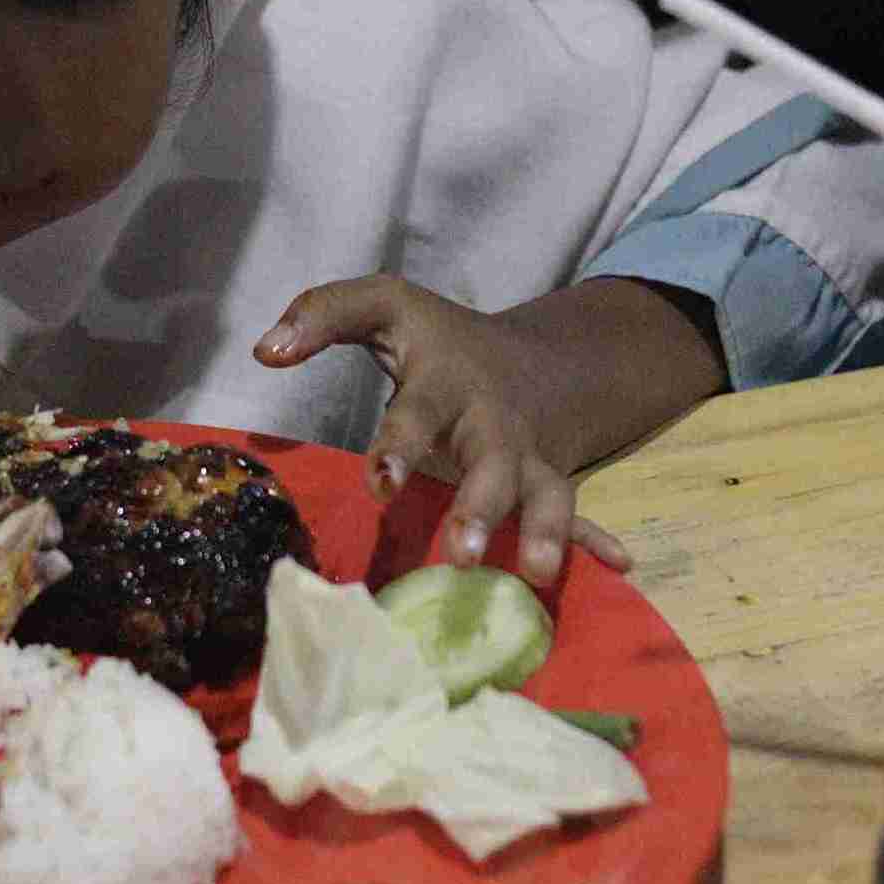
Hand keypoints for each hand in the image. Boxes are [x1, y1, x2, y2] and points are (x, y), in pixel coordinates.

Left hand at [254, 275, 723, 584]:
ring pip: (547, 495)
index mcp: (445, 383)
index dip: (399, 447)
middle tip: (459, 554)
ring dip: (546, 533)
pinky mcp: (547, 485)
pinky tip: (620, 567)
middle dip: (480, 508)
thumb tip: (263, 351)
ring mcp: (527, 459)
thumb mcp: (383, 308)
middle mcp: (492, 424)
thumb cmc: (435, 341)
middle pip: (493, 465)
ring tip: (535, 575)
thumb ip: (321, 316)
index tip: (379, 486)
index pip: (418, 413)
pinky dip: (595, 542)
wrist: (525, 361)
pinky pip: (579, 516)